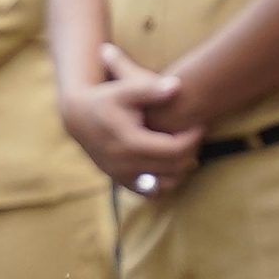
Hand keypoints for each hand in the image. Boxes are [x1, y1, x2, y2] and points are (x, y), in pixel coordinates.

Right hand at [58, 42, 202, 194]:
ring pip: (166, 184)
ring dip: (181, 169)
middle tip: (195, 136)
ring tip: (186, 149)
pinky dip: (166, 181)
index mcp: (129, 143)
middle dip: (191, 151)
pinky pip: (153, 191)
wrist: (78, 118)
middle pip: (174, 167)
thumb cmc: (106, 100)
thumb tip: (177, 86)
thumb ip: (151, 89)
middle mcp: (124, 164)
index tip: (199, 124)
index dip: (193, 138)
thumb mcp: (125, 89)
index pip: (175, 149)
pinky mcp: (121, 182)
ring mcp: (121, 176)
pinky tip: (171, 163)